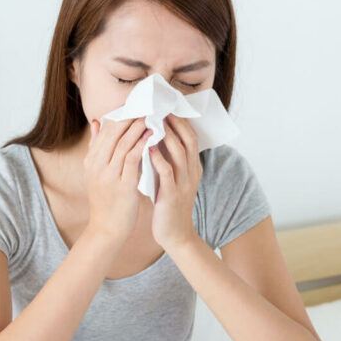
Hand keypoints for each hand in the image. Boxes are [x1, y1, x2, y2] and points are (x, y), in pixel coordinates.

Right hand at [84, 116, 151, 243]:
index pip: (104, 130)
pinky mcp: (121, 185)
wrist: (107, 229)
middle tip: (145, 105)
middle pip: (112, 133)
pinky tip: (151, 136)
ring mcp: (108, 175)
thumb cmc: (106, 200)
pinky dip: (141, 145)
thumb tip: (96, 122)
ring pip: (122, 143)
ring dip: (137, 128)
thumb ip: (96, 147)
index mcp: (91, 161)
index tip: (133, 104)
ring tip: (150, 116)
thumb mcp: (95, 172)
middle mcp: (96, 165)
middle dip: (129, 117)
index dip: (119, 116)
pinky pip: (131, 159)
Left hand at [148, 114, 201, 249]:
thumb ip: (167, 160)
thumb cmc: (168, 204)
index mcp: (192, 167)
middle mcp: (191, 172)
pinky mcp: (173, 195)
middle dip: (174, 122)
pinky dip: (158, 158)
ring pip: (179, 152)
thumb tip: (155, 138)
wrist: (175, 235)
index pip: (190, 137)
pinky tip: (148, 148)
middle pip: (188, 139)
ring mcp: (184, 183)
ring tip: (152, 121)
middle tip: (159, 107)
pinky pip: (167, 172)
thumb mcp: (171, 179)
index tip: (165, 106)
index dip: (180, 120)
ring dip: (166, 135)